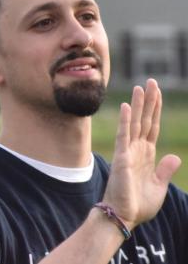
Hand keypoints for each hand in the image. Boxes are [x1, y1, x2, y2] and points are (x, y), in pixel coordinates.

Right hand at [102, 79, 181, 227]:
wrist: (124, 216)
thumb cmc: (138, 204)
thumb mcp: (159, 186)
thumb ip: (165, 170)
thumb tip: (175, 156)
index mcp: (147, 155)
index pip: (153, 127)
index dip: (156, 110)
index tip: (157, 92)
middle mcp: (137, 149)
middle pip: (145, 120)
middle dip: (149, 101)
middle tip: (151, 81)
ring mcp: (129, 151)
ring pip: (135, 123)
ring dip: (139, 105)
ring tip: (141, 87)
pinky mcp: (123, 157)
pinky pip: (125, 135)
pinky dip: (126, 120)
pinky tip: (127, 106)